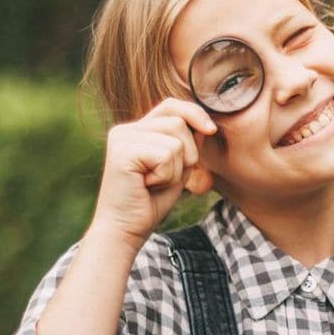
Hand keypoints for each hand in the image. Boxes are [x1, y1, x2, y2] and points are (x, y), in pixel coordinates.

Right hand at [90, 98, 217, 250]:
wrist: (126, 228)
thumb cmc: (151, 202)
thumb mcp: (177, 168)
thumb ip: (187, 145)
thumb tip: (206, 124)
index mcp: (137, 130)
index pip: (171, 106)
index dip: (194, 113)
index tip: (211, 130)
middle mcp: (126, 129)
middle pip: (179, 123)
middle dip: (188, 154)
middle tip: (165, 178)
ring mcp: (122, 138)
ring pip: (176, 141)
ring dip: (176, 169)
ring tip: (155, 182)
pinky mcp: (122, 151)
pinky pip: (167, 155)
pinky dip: (166, 176)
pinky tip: (147, 186)